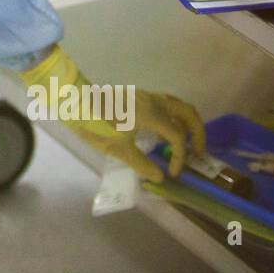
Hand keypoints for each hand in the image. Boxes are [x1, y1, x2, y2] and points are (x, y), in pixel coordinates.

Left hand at [19, 44, 206, 183]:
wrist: (75, 100)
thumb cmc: (95, 124)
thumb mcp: (117, 149)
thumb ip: (141, 163)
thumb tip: (159, 177)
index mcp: (153, 114)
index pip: (177, 137)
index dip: (179, 157)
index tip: (173, 172)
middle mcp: (154, 101)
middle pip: (188, 113)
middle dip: (198, 133)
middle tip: (198, 153)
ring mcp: (146, 96)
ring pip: (178, 105)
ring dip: (187, 123)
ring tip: (187, 143)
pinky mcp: (138, 96)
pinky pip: (165, 104)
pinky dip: (174, 117)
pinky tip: (166, 133)